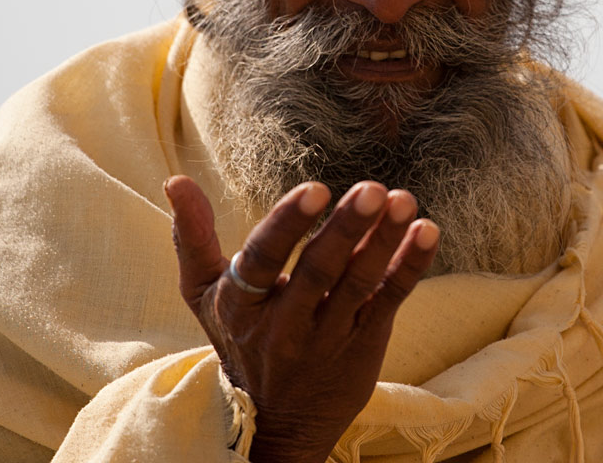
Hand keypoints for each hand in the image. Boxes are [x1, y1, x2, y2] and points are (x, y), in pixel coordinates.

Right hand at [164, 176, 438, 462]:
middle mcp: (284, 326)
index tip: (315, 189)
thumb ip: (193, 237)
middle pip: (318, 271)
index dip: (287, 225)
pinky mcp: (365, 343)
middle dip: (346, 227)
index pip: (261, 262)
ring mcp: (329, 337)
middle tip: (373, 189)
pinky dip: (410, 266)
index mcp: (241, 306)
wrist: (277, 422)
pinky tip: (426, 232)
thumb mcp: (205, 296)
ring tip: (403, 200)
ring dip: (385, 240)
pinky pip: (389, 300)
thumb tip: (175, 181)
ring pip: (359, 283)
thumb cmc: (239, 338)